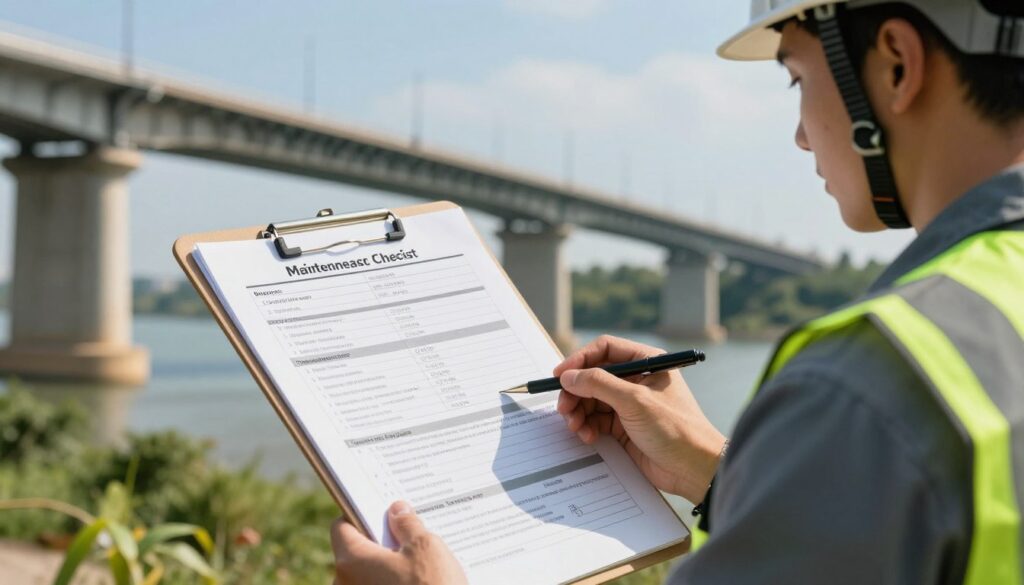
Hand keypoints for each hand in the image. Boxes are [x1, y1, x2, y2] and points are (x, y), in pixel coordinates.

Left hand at [331, 501, 467, 584]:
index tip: (381, 513)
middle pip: (356, 552)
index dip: (361, 515)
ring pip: (368, 574)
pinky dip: (392, 584)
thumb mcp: (425, 547)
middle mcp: (345, 584)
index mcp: (352, 561)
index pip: (342, 527)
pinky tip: (418, 583)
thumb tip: (397, 511)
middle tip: (407, 536)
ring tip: (419, 564)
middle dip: (380, 542)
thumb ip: (407, 524)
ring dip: (388, 567)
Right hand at [555, 335, 725, 502]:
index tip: (560, 375)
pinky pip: (596, 419)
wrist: (694, 470)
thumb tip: (568, 376)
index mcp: (647, 362)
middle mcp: (637, 379)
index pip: (605, 350)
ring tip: (575, 426)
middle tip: (564, 408)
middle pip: (594, 376)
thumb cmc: (676, 429)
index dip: (580, 360)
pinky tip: (587, 436)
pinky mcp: (625, 426)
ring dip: (579, 411)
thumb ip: (599, 384)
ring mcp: (630, 403)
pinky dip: (587, 426)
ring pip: (592, 399)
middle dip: (576, 391)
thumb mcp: (635, 401)